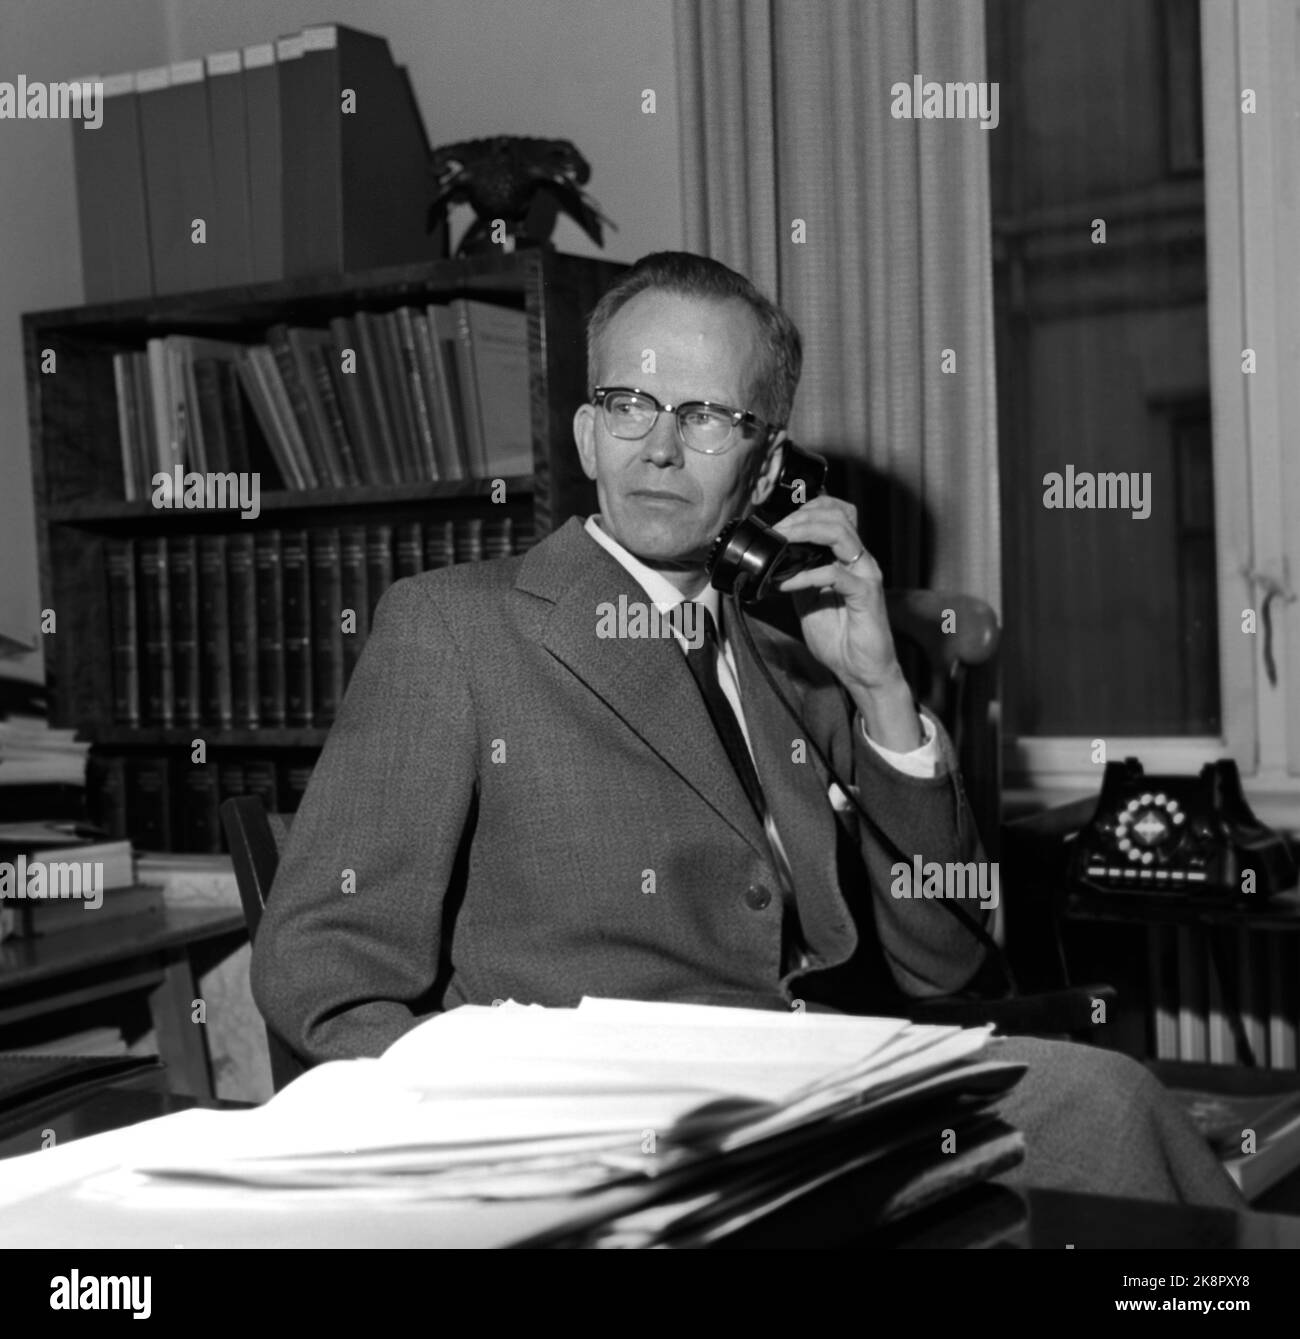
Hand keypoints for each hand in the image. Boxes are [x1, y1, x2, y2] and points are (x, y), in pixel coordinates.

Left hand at [772, 496, 900, 690]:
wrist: (860, 670)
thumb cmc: (839, 637)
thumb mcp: (807, 600)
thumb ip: (797, 576)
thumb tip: (771, 561)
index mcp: (847, 558)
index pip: (834, 514)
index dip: (806, 510)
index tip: (777, 523)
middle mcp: (859, 560)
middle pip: (837, 516)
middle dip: (801, 517)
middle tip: (775, 530)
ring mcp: (865, 574)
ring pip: (841, 534)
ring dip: (805, 532)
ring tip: (780, 542)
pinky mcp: (866, 594)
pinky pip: (835, 574)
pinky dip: (806, 575)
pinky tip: (786, 584)